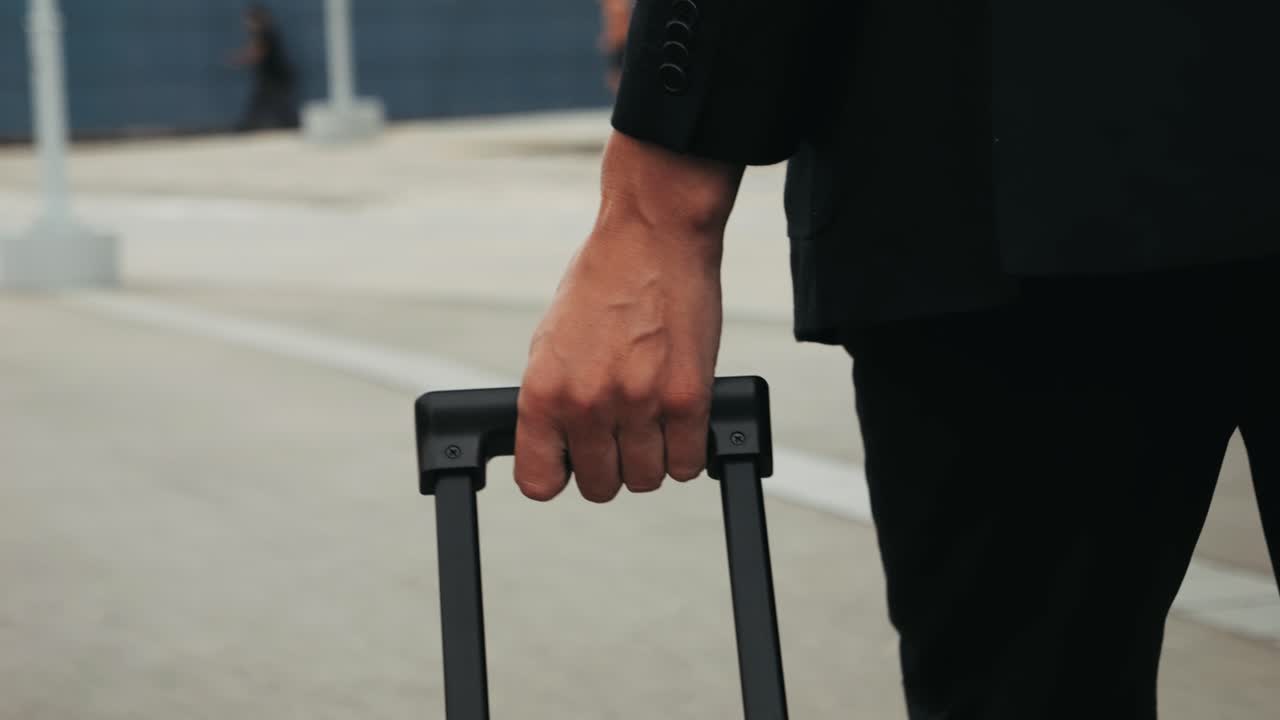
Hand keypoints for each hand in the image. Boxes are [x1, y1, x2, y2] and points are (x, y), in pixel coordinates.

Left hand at [515, 133, 741, 501]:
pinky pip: (687, 464)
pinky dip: (686, 452)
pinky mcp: (688, 399)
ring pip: (646, 479)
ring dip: (650, 459)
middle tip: (620, 433)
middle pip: (600, 486)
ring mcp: (638, 404)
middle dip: (611, 465)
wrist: (652, 238)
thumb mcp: (551, 342)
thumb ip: (553, 398)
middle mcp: (586, 403)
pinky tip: (680, 423)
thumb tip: (561, 444)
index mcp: (543, 391)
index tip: (571, 462)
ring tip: (652, 422)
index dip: (559, 475)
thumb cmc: (602, 282)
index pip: (539, 482)